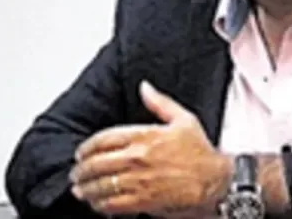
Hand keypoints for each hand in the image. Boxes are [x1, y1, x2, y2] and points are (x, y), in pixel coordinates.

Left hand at [69, 81, 232, 217]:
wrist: (214, 179)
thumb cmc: (200, 151)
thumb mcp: (183, 119)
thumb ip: (160, 102)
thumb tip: (145, 87)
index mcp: (144, 136)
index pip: (103, 140)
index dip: (86, 147)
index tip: (81, 153)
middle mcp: (137, 158)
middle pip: (96, 164)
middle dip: (81, 170)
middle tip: (76, 173)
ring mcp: (138, 180)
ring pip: (100, 185)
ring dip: (86, 189)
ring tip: (81, 190)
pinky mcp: (143, 201)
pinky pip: (112, 204)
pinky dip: (100, 205)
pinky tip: (98, 203)